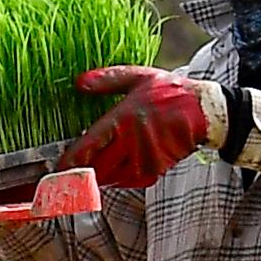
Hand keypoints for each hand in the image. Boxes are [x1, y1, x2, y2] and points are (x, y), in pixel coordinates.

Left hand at [63, 67, 229, 192]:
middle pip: (94, 171)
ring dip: (93, 179)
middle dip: (75, 177)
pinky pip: (125, 182)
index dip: (68, 163)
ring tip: (80, 177)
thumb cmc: (172, 93)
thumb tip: (80, 82)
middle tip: (59, 180)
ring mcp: (142, 162)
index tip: (54, 169)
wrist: (205, 113)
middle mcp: (130, 145)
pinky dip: (113, 179)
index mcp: (122, 121)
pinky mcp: (153, 172)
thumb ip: (107, 80)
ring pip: (108, 179)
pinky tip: (108, 171)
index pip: (87, 149)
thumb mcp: (139, 78)